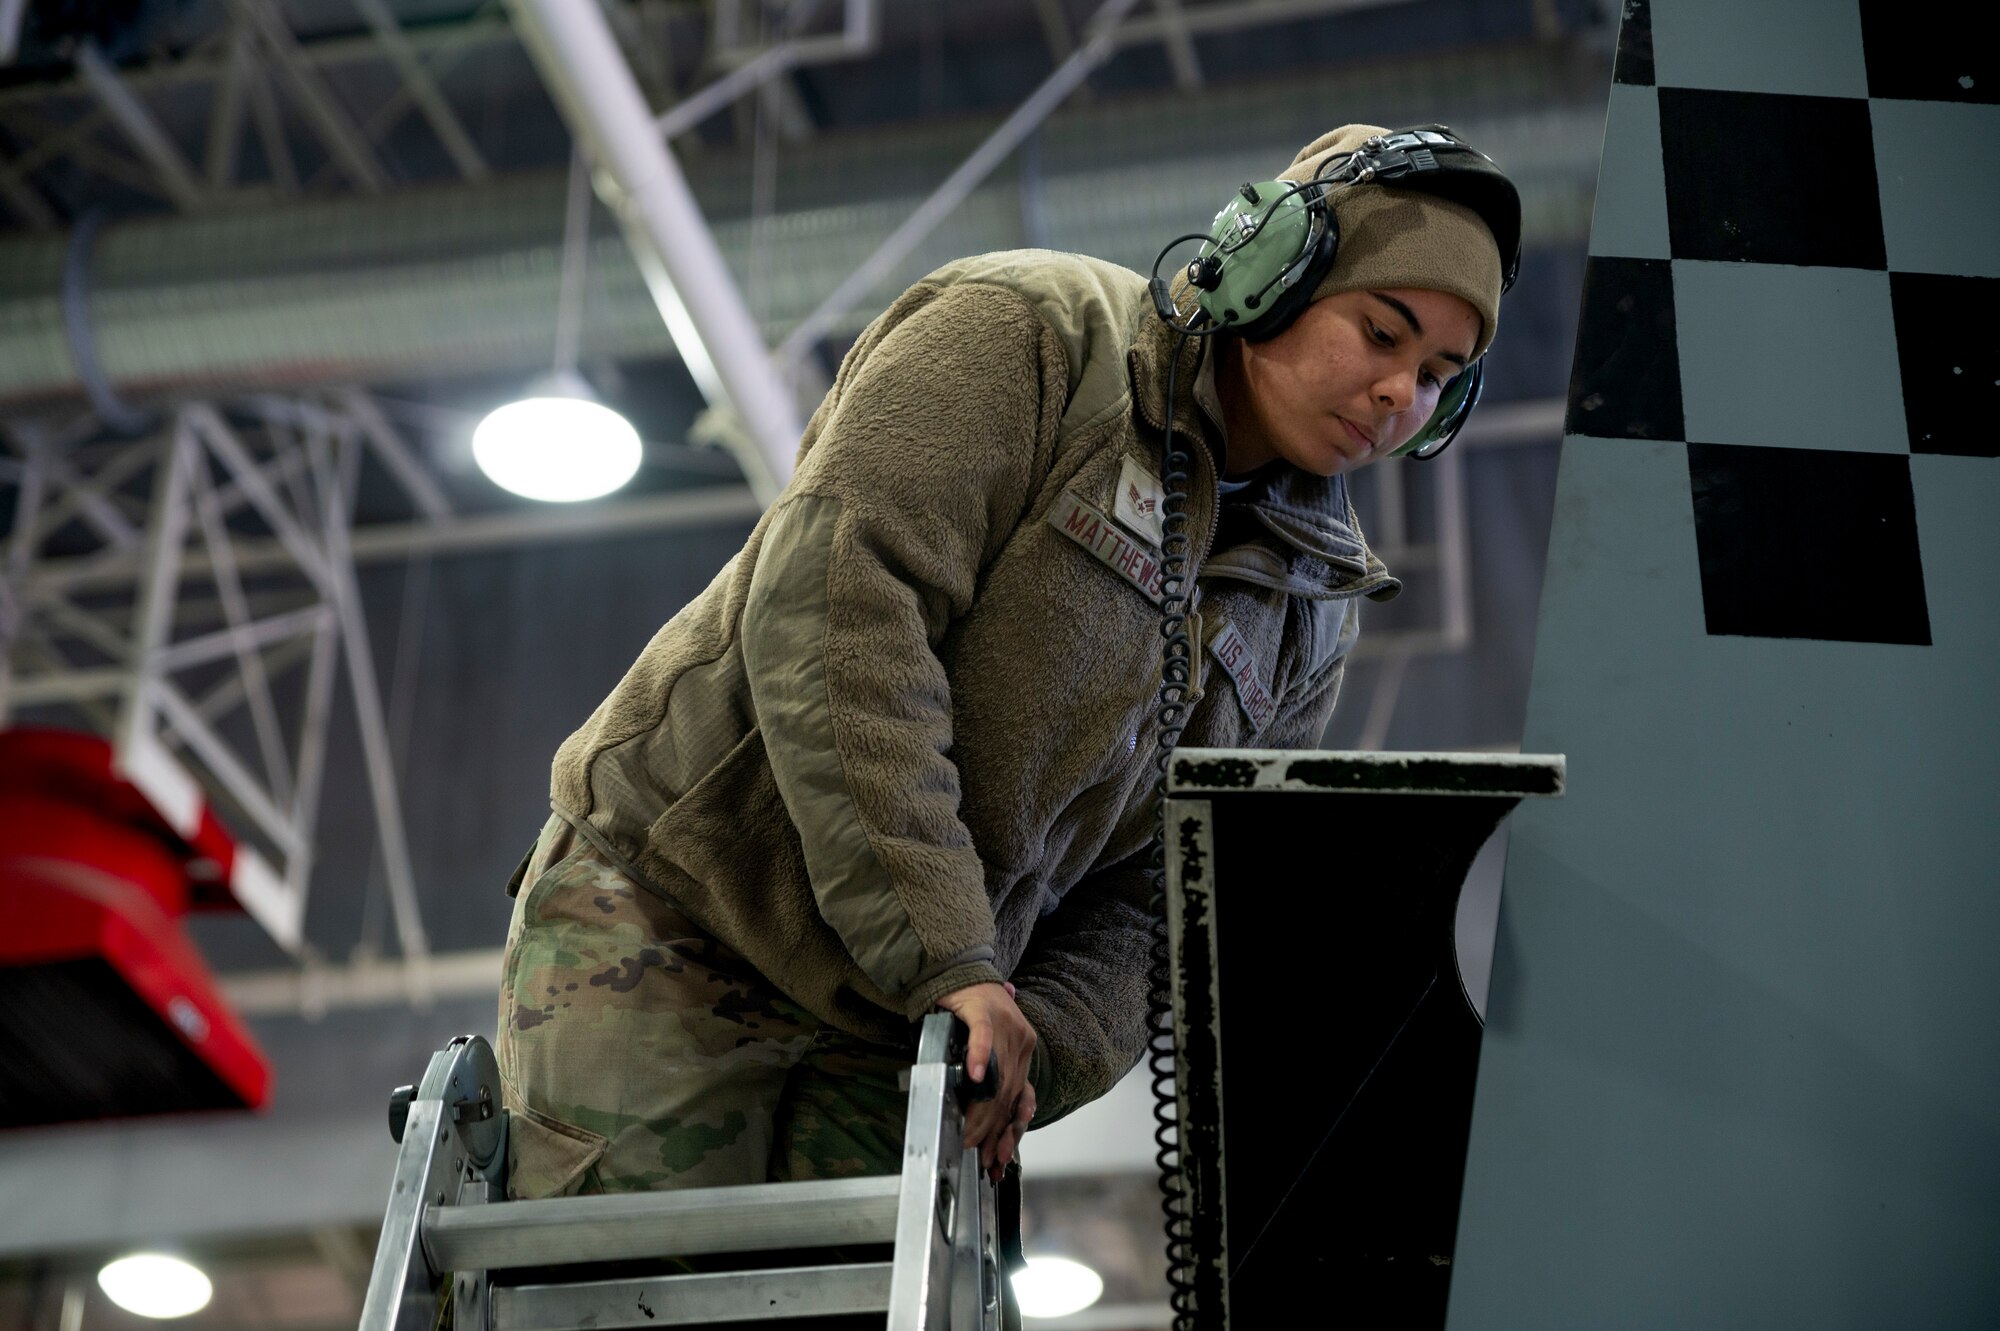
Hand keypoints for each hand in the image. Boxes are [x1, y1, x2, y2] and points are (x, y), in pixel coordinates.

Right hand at [935, 980, 1036, 1174]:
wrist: (961, 973)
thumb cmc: (972, 1014)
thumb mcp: (990, 1051)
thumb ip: (993, 1079)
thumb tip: (988, 1123)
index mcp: (1024, 1053)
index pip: (1020, 1100)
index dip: (1010, 1132)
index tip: (999, 1158)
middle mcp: (1021, 1042)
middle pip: (1008, 1094)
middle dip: (993, 1130)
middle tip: (977, 1152)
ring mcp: (1006, 1026)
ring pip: (997, 1076)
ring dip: (983, 1109)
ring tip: (970, 1132)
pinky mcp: (984, 1011)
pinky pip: (984, 1039)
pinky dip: (979, 1060)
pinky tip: (973, 1077)